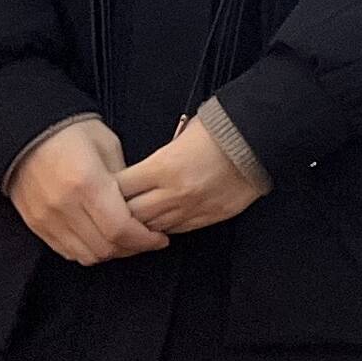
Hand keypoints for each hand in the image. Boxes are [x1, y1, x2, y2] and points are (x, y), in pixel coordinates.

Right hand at [8, 120, 164, 264]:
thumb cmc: (72, 132)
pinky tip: (99, 239)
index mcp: (87, 183)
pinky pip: (65, 251)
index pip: (120, 229)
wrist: (26, 132)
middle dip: (131, 248)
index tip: (159, 239)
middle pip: (104, 247)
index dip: (144, 240)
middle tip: (146, 240)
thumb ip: (125, 180)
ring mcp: (47, 219)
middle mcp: (65, 206)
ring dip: (109, 253)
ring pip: (85, 255)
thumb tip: (139, 206)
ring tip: (124, 241)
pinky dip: (87, 251)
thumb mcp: (108, 145)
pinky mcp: (36, 225)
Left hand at [119, 114, 265, 236]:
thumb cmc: (221, 130)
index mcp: (164, 166)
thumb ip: (158, 159)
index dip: (107, 190)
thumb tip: (140, 174)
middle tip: (108, 212)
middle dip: (116, 213)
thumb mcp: (182, 135)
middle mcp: (174, 192)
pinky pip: (175, 230)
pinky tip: (157, 222)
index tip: (100, 189)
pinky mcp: (208, 218)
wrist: (261, 140)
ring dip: (139, 225)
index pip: (120, 187)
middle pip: (130, 214)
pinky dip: (162, 228)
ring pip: (150, 228)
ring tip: (129, 221)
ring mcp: (192, 208)